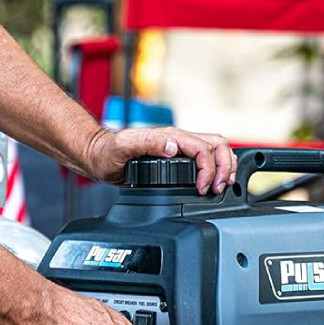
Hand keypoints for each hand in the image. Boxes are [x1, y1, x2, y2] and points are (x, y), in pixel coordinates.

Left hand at [83, 127, 236, 193]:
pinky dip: (216, 167)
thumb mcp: (124, 147)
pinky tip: (212, 181)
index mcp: (170, 136)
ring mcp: (179, 147)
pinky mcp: (177, 157)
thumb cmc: (108, 153)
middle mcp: (178, 140)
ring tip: (221, 185)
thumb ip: (148, 144)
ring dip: (224, 166)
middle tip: (219, 187)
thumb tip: (173, 147)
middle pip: (217, 144)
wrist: (99, 157)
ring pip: (215, 148)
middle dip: (224, 166)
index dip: (209, 169)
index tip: (203, 188)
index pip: (203, 149)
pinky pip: (205, 157)